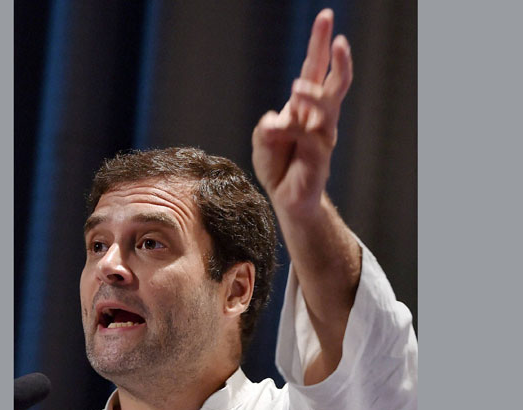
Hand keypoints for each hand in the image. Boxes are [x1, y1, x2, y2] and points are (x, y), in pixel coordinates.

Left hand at [252, 9, 352, 213]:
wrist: (285, 199)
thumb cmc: (276, 166)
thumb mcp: (263, 141)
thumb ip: (267, 127)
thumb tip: (279, 120)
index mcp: (304, 107)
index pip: (314, 70)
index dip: (319, 45)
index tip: (326, 17)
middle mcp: (318, 117)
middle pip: (332, 82)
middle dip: (337, 58)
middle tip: (339, 38)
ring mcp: (322, 135)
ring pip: (326, 106)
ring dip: (311, 94)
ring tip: (295, 88)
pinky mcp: (320, 155)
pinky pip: (308, 134)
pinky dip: (288, 130)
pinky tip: (274, 131)